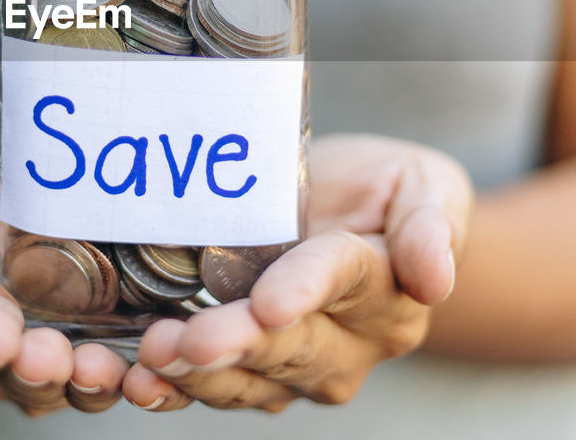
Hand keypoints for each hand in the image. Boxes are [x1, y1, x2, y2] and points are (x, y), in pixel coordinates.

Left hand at [122, 133, 472, 411]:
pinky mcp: (254, 373)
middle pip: (289, 343)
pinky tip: (138, 384)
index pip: (342, 282)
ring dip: (197, 372)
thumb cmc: (391, 191)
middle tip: (187, 340)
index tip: (269, 304)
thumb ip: (429, 225)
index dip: (304, 290)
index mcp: (386, 290)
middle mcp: (348, 343)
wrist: (358, 215)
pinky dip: (174, 390)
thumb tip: (436, 279)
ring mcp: (299, 367)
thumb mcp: (425, 184)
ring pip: (248, 377)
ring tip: (152, 357)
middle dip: (235, 343)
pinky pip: (215, 388)